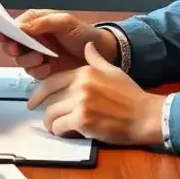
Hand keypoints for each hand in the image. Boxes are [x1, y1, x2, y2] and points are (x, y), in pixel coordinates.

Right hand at [0, 9, 118, 79]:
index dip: (3, 29)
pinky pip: (32, 72)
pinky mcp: (43, 71)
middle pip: (11, 44)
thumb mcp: (65, 22)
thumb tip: (20, 27)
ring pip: (20, 59)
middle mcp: (33, 39)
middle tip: (17, 49)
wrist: (101, 55)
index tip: (1, 35)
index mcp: (35, 22)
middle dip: (12, 47)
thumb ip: (43, 23)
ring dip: (27, 60)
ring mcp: (37, 55)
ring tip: (41, 58)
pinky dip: (37, 71)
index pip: (13, 25)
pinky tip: (48, 68)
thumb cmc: (83, 33)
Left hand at [27, 42, 165, 145]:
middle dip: (45, 109)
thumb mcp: (113, 71)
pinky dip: (60, 131)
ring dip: (52, 123)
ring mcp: (81, 102)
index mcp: (85, 71)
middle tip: (47, 118)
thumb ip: (96, 59)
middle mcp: (80, 84)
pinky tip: (65, 132)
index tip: (33, 100)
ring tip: (57, 127)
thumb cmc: (131, 96)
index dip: (39, 93)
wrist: (145, 116)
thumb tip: (88, 46)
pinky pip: (60, 126)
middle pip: (49, 97)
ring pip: (51, 113)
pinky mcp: (83, 120)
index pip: (52, 81)